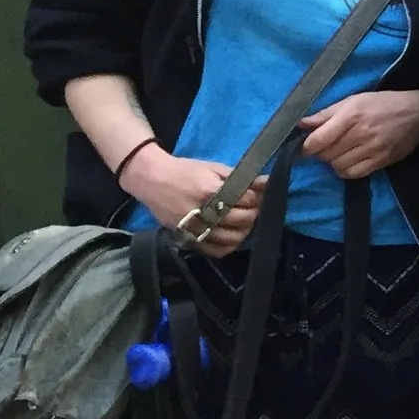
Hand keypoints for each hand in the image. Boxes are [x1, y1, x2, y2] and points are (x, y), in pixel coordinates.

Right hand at [118, 148, 259, 256]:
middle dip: (253, 212)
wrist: (151, 179)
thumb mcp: (213, 168)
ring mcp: (194, 228)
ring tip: (242, 221)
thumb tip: (268, 181)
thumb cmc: (184, 171)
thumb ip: (241, 177)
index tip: (255, 195)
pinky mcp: (187, 238)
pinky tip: (231, 236)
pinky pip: (215, 250)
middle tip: (250, 208)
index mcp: (210, 191)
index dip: (256, 197)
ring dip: (244, 230)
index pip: (247, 199)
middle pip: (243, 219)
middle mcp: (203, 212)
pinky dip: (228, 246)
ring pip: (232, 238)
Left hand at [298, 89, 418, 178]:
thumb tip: (300, 123)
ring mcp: (373, 149)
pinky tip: (348, 161)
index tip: (305, 145)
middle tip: (325, 146)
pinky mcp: (382, 161)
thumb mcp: (354, 100)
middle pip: (327, 154)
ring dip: (333, 162)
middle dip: (320, 152)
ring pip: (338, 166)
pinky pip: (354, 174)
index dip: (307, 146)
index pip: (319, 139)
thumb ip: (326, 113)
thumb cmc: (383, 104)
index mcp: (352, 115)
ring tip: (338, 153)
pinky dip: (345, 170)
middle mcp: (361, 133)